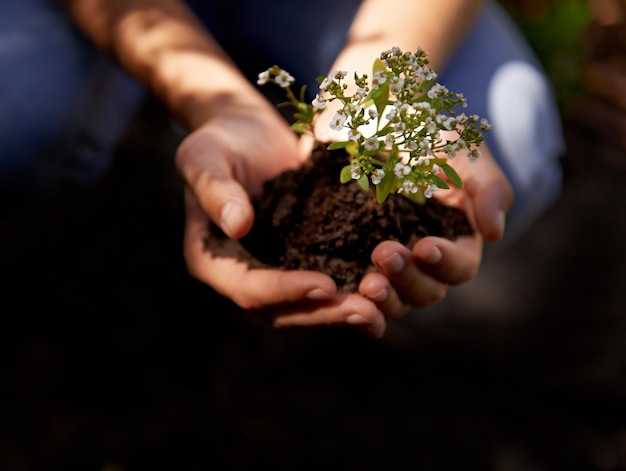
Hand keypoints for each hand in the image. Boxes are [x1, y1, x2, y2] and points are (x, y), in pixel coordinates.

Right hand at [176, 100, 387, 336]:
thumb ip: (215, 189)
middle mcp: (247, 275)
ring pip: (310, 306)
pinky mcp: (304, 259)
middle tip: (365, 312)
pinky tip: (387, 290)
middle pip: (284, 311)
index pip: (249, 288)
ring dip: (344, 312)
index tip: (324, 284)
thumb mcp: (205, 156)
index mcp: (214, 260)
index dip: (286, 291)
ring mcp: (277, 271)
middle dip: (325, 314)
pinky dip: (353, 291)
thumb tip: (237, 226)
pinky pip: (328, 284)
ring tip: (380, 311)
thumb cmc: (221, 141)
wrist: (248, 133)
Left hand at [358, 144, 513, 318]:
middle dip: (408, 278)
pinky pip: (356, 296)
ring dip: (383, 298)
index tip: (426, 247)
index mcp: (455, 239)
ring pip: (393, 301)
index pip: (460, 266)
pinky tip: (343, 296)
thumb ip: (487, 187)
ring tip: (367, 284)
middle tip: (384, 254)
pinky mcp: (351, 263)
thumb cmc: (423, 135)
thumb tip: (494, 234)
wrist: (368, 123)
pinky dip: (354, 303)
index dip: (446, 262)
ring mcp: (387, 266)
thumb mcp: (461, 150)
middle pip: (426, 291)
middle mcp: (423, 261)